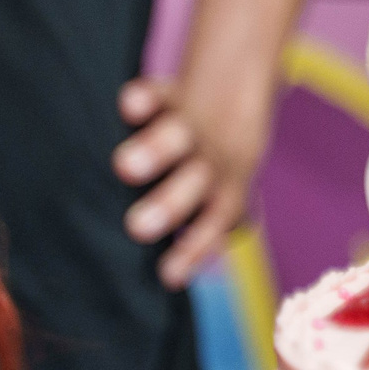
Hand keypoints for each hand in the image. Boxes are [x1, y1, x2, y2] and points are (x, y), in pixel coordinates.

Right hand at [114, 78, 263, 287]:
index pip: (218, 220)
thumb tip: (170, 283)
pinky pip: (162, 95)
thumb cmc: (216, 160)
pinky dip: (148, 99)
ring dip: (158, 151)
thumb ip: (198, 228)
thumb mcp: (220, 192)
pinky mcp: (174, 95)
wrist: (242, 86)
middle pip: (198, 181)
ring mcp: (196, 126)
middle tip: (139, 228)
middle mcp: (213, 161)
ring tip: (126, 167)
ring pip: (180, 137)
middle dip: (171, 205)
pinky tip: (130, 105)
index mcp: (225, 189)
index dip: (199, 247)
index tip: (169, 277)